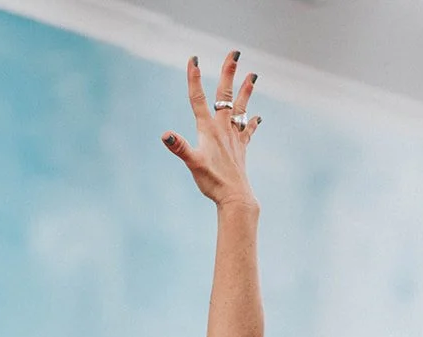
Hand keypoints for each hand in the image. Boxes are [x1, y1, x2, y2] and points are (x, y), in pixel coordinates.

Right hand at [163, 52, 260, 206]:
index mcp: (208, 128)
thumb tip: (165, 135)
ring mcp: (234, 137)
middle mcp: (223, 128)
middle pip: (226, 95)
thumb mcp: (193, 164)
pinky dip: (252, 123)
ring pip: (242, 108)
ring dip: (247, 91)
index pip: (198, 98)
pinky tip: (258, 117)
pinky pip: (248, 131)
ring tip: (253, 75)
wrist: (235, 197)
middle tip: (235, 54)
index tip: (194, 59)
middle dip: (229, 73)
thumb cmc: (213, 181)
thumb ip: (179, 147)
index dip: (194, 78)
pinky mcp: (241, 149)